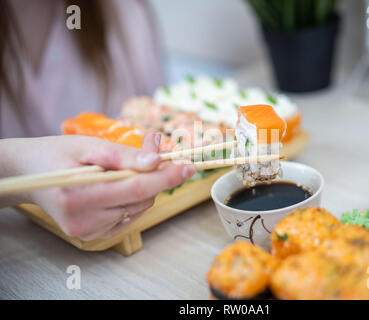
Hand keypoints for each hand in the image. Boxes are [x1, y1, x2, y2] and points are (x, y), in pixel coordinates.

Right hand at [4, 131, 194, 239]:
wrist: (30, 175)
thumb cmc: (59, 154)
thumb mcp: (90, 146)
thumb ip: (123, 155)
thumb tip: (156, 161)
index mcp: (78, 194)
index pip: (136, 188)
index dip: (166, 177)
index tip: (189, 166)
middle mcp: (83, 219)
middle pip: (141, 199)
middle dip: (155, 176)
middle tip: (153, 153)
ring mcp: (88, 231)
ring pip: (138, 208)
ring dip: (143, 187)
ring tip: (125, 168)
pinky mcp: (92, 236)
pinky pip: (128, 216)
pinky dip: (132, 200)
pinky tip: (116, 187)